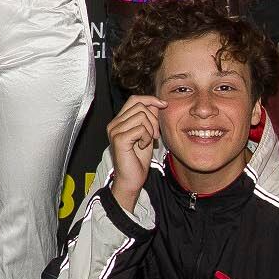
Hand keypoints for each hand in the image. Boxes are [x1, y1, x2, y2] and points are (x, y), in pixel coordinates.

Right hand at [105, 95, 163, 210]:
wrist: (131, 179)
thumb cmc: (138, 159)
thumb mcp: (147, 134)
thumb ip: (149, 118)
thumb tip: (157, 103)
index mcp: (119, 121)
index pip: (134, 99)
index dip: (150, 99)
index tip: (164, 105)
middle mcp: (114, 124)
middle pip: (139, 106)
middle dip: (153, 119)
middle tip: (155, 135)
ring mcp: (115, 131)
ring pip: (141, 116)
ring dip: (150, 129)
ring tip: (148, 141)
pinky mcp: (119, 139)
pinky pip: (140, 129)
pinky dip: (146, 137)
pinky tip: (142, 146)